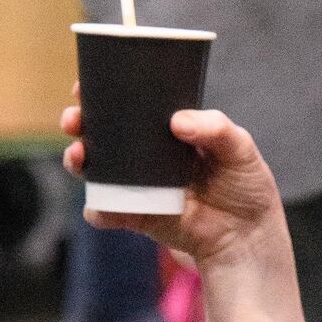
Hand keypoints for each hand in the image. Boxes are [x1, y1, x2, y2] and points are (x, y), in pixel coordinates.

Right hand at [60, 92, 284, 267]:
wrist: (248, 237)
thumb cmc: (246, 187)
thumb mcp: (240, 149)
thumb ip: (216, 129)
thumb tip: (177, 121)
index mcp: (169, 130)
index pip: (132, 104)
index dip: (105, 92)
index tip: (86, 85)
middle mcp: (148, 154)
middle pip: (104, 132)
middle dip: (80, 122)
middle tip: (74, 119)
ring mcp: (140, 185)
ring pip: (97, 168)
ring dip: (78, 159)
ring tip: (78, 155)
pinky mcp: (138, 215)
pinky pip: (109, 211)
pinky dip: (98, 210)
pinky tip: (98, 207)